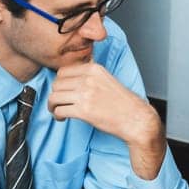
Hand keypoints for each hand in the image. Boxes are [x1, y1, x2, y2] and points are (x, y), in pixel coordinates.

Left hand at [46, 61, 164, 177]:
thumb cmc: (125, 104)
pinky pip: (59, 110)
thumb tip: (72, 79)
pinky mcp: (83, 111)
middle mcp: (88, 79)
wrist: (136, 119)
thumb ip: (90, 76)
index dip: (59, 83)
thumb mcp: (108, 80)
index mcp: (94, 69)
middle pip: (56, 84)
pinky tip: (62, 118)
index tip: (62, 90)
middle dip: (55, 94)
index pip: (63, 71)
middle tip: (58, 102)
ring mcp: (85, 95)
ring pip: (54, 97)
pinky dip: (57, 115)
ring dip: (52, 105)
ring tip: (58, 111)